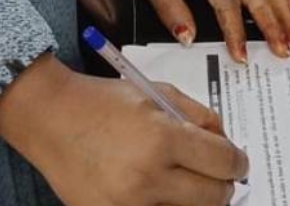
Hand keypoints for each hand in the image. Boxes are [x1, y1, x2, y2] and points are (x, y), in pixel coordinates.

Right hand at [0, 54, 247, 205]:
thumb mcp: (157, 93)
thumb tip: (226, 142)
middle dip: (222, 185)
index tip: (238, 161)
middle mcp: (147, 178)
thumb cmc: (104, 101)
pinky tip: (159, 193)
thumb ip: (198, 116)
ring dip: (194, 200)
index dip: (238, 162)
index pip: (223, 162)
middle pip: (213, 198)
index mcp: (162, 138)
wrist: (51, 119)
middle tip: (217, 175)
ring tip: (185, 182)